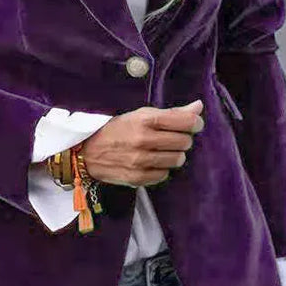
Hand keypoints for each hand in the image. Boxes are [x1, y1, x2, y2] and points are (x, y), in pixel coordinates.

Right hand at [80, 100, 203, 187]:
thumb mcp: (140, 115)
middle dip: (183, 139)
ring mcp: (141, 161)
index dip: (195, 123)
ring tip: (163, 151)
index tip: (194, 124)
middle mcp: (144, 140)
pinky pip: (164, 175)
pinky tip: (152, 162)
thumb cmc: (117, 130)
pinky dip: (161, 169)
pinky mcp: (137, 178)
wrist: (87, 152)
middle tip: (173, 138)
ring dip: (174, 155)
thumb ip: (171, 113)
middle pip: (184, 142)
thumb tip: (199, 107)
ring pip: (177, 160)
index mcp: (145, 120)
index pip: (185, 121)